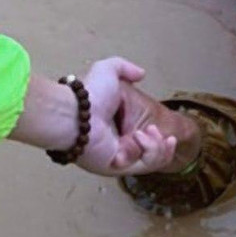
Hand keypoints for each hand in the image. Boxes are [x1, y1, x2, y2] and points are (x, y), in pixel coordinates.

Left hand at [74, 57, 177, 177]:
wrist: (75, 114)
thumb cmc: (89, 95)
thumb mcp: (108, 70)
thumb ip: (125, 68)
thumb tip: (141, 74)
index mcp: (114, 131)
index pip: (143, 141)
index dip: (155, 137)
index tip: (156, 127)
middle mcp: (116, 148)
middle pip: (151, 155)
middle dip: (161, 144)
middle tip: (154, 130)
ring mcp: (117, 160)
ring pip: (151, 162)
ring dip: (157, 147)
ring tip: (148, 133)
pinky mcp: (117, 168)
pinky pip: (144, 166)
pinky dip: (150, 151)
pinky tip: (141, 137)